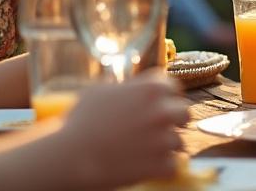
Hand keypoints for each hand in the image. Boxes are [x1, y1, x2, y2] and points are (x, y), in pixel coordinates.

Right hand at [58, 73, 188, 187]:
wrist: (72, 156)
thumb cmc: (80, 122)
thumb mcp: (99, 92)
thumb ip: (122, 87)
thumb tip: (124, 86)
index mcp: (151, 89)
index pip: (172, 87)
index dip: (164, 98)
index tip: (157, 106)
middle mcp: (163, 111)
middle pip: (183, 113)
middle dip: (173, 121)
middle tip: (158, 129)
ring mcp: (165, 138)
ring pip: (178, 142)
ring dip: (165, 147)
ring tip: (145, 151)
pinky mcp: (162, 164)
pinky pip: (173, 166)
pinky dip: (161, 169)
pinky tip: (146, 167)